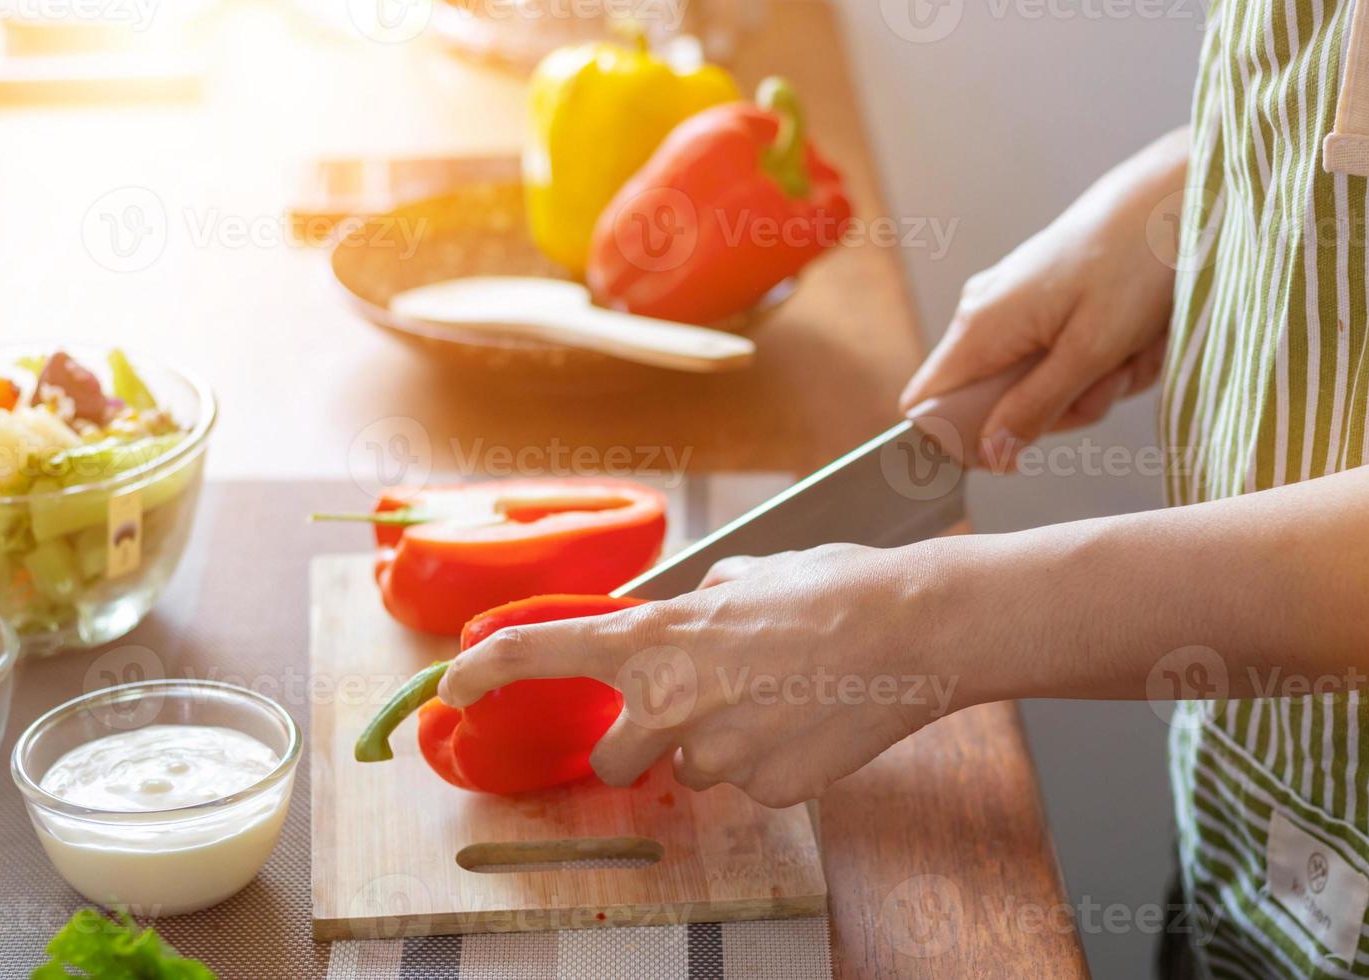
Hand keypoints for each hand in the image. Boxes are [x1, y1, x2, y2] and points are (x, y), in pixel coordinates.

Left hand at [438, 542, 981, 807]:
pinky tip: (812, 724)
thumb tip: (693, 608)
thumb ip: (698, 603)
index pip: (542, 652)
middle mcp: (672, 701)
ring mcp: (720, 753)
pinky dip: (772, 762)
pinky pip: (751, 785)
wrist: (914, 627)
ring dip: (719, 747)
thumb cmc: (835, 585)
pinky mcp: (769, 789)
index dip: (485, 670)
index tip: (455, 687)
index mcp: (656, 637)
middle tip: (694, 712)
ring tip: (782, 702)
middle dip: (643, 744)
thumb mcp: (748, 574)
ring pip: (694, 770)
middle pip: (616, 758)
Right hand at [899, 127, 1188, 469]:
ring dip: (1094, 383)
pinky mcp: (1042, 303)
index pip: (926, 405)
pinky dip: (1102, 359)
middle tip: (1107, 378)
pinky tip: (1134, 335)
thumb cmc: (1132, 262)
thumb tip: (989, 456)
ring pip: (1037, 386)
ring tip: (1132, 347)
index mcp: (980, 327)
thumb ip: (1034, 408)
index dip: (957, 440)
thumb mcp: (1089, 352)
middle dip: (1059, 408)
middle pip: (995, 405)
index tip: (1014, 452)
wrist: (1173, 199)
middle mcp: (983, 315)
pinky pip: (1060, 359)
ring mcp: (1012, 307)